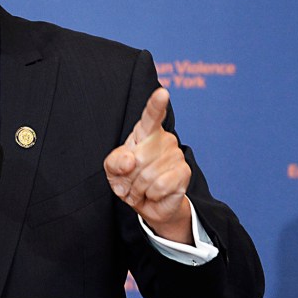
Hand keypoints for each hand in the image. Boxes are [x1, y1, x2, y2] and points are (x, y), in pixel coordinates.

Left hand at [104, 88, 192, 243]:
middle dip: (129, 176)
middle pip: (140, 158)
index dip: (156, 105)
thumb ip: (114, 162)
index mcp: (145, 132)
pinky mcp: (184, 172)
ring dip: (139, 188)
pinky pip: (160, 186)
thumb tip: (130, 160)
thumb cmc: (128, 180)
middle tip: (132, 181)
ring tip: (142, 188)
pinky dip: (151, 194)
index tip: (162, 93)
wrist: (147, 204)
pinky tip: (154, 193)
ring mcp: (176, 154)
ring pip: (148, 175)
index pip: (151, 116)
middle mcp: (164, 139)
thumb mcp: (113, 170)